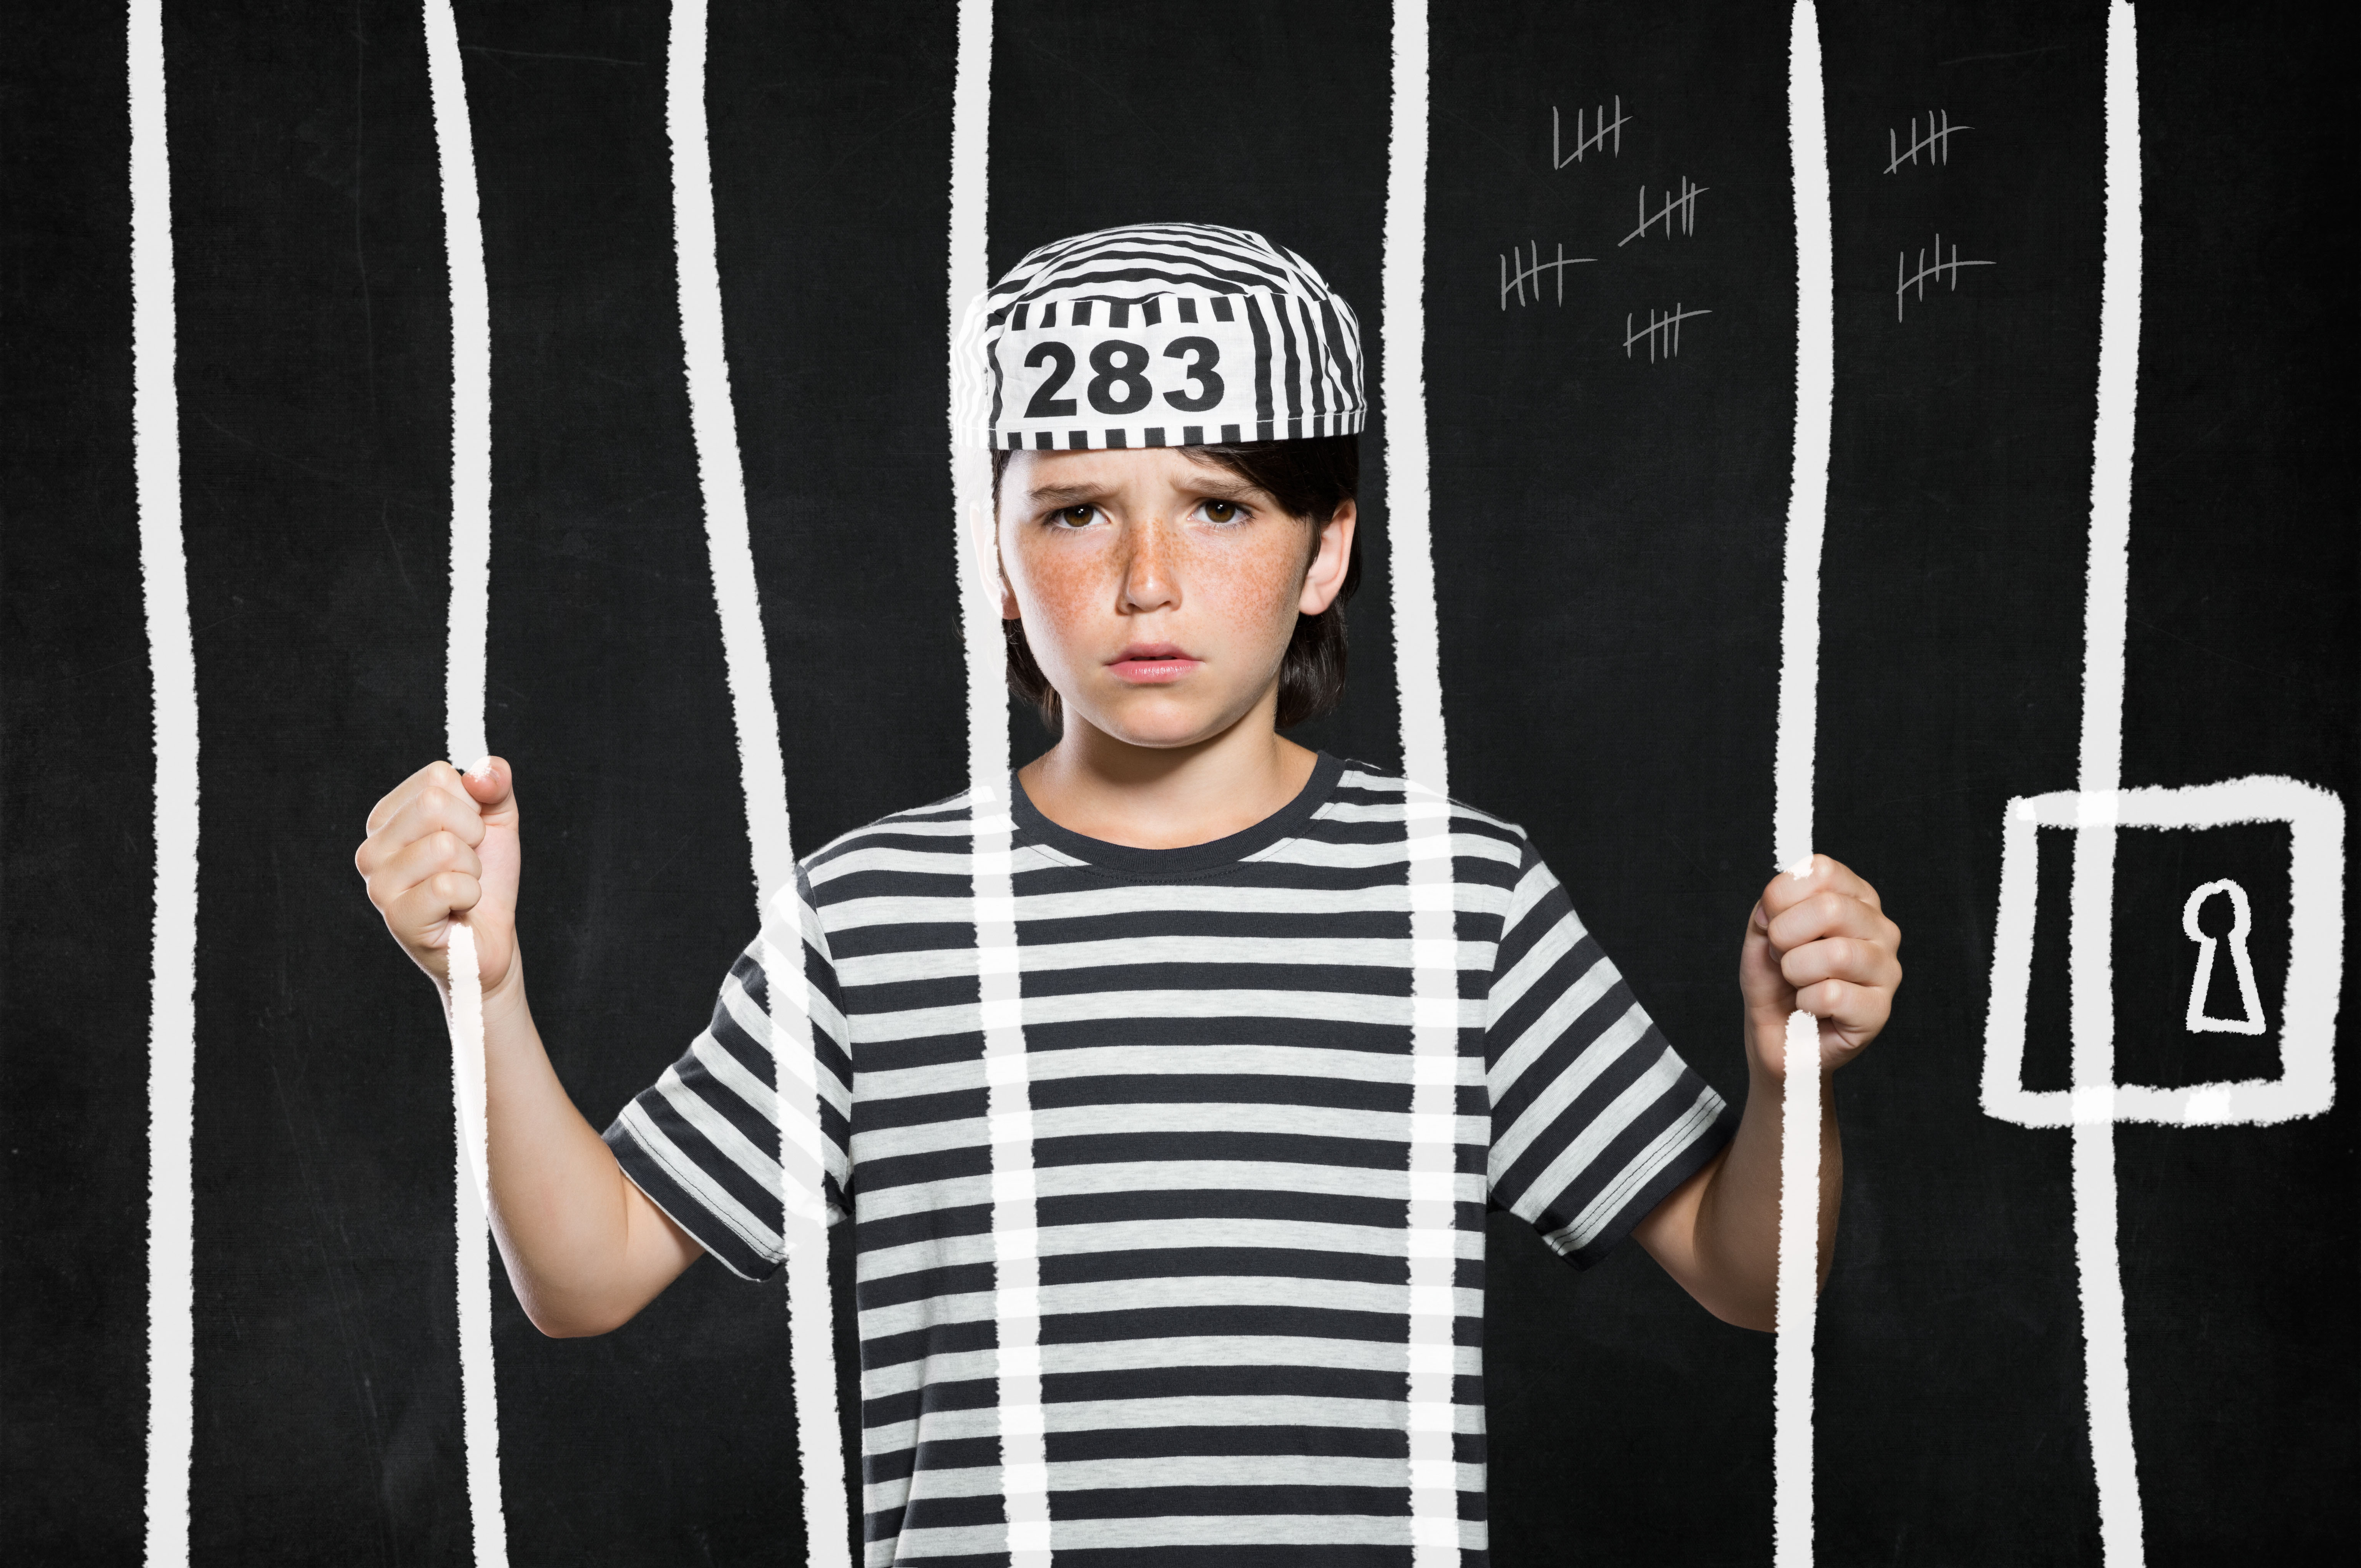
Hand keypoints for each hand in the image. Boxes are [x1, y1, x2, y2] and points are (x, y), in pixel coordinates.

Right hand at [355, 757, 521, 1001]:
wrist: (489, 938)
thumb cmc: (485, 878)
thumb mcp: (497, 820)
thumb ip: (493, 783)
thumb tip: (482, 771)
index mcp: (388, 818)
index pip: (437, 778)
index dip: (471, 806)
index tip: (468, 836)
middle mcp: (372, 849)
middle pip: (434, 804)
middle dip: (472, 835)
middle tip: (466, 864)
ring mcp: (379, 885)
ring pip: (444, 846)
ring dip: (471, 869)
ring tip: (460, 889)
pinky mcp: (397, 918)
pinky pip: (448, 886)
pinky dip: (469, 896)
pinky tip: (456, 910)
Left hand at [1740, 854, 1900, 1079]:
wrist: (1775, 1035)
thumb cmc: (1775, 980)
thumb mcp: (1761, 934)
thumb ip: (1769, 908)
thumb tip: (1773, 904)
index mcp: (1854, 898)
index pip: (1821, 870)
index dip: (1781, 896)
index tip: (1772, 922)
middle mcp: (1880, 927)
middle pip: (1830, 907)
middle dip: (1785, 934)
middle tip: (1782, 956)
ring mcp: (1887, 969)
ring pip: (1836, 954)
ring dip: (1795, 971)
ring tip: (1797, 983)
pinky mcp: (1880, 1010)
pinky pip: (1833, 995)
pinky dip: (1806, 1003)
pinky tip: (1811, 1008)